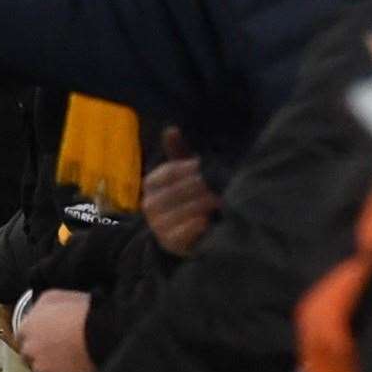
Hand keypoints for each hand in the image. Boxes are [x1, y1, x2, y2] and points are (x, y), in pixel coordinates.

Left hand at [15, 290, 95, 371]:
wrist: (103, 332)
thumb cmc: (82, 312)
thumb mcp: (54, 296)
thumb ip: (39, 306)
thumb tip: (37, 311)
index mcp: (26, 328)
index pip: (22, 338)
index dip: (36, 338)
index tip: (47, 340)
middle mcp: (29, 350)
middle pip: (29, 357)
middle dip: (42, 355)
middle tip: (61, 351)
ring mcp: (41, 369)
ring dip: (52, 369)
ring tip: (71, 361)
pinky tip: (76, 371)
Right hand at [142, 127, 218, 256]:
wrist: (185, 235)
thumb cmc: (188, 198)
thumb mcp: (185, 175)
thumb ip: (179, 154)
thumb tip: (171, 129)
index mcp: (151, 184)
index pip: (168, 172)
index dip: (188, 169)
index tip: (206, 167)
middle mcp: (149, 204)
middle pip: (175, 191)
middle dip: (200, 188)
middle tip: (222, 185)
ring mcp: (157, 224)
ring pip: (178, 211)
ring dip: (201, 206)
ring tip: (222, 201)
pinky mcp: (168, 242)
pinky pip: (179, 233)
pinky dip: (194, 227)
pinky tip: (208, 221)